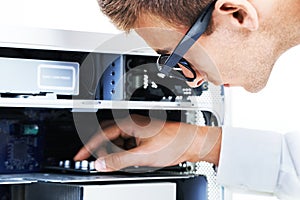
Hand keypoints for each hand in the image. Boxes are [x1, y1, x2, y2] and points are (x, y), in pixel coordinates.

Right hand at [74, 114, 221, 171]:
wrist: (192, 143)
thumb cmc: (174, 143)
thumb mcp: (142, 155)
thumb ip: (119, 160)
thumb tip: (101, 164)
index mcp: (130, 124)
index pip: (102, 134)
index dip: (89, 145)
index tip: (81, 155)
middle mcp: (134, 126)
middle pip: (109, 138)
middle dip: (102, 151)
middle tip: (96, 163)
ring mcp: (139, 133)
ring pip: (119, 143)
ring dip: (113, 154)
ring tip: (112, 165)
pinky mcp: (145, 139)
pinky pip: (128, 146)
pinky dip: (123, 155)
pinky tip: (126, 163)